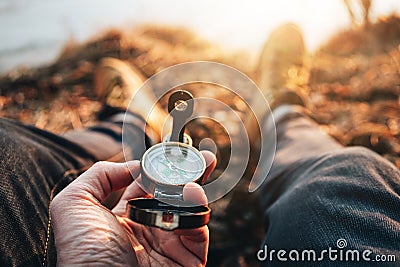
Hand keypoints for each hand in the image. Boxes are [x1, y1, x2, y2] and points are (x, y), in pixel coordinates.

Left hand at [50, 151, 215, 266]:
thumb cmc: (83, 253)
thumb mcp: (74, 205)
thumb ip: (99, 175)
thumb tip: (135, 166)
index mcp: (125, 216)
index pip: (147, 185)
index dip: (159, 168)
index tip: (170, 152)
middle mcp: (149, 228)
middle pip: (174, 195)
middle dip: (189, 174)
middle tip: (201, 155)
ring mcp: (168, 243)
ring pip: (190, 210)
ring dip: (197, 186)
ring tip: (199, 168)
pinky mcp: (186, 259)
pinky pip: (198, 231)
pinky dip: (198, 210)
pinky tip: (192, 192)